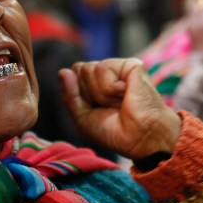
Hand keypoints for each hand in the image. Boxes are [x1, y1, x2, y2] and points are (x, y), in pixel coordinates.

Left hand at [59, 58, 180, 160]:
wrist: (140, 138)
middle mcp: (107, 73)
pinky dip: (110, 88)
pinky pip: (103, 68)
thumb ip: (70, 96)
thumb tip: (62, 72)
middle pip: (79, 69)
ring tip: (118, 102)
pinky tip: (125, 94)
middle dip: (89, 94)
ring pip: (89, 69)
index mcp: (95, 84)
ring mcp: (119, 67)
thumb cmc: (116, 131)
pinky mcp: (131, 65)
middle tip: (109, 107)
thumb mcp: (83, 118)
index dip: (79, 95)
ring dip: (101, 94)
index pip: (72, 75)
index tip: (96, 110)